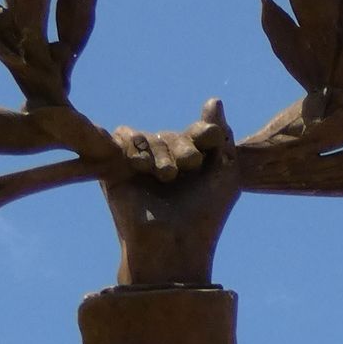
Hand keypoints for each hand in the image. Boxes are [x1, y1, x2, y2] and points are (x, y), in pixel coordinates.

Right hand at [105, 99, 240, 287]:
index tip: (210, 141)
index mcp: (194, 170)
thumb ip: (223, 136)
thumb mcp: (226, 174)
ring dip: (161, 151)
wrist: (174, 243)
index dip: (203, 132)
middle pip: (172, 134)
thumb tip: (213, 99)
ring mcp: (141, 170)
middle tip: (190, 166)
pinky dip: (135, 146)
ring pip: (148, 136)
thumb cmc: (205, 216)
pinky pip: (123, 136)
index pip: (197, 133)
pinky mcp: (116, 170)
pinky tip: (143, 167)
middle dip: (182, 145)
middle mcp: (167, 168)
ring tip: (166, 176)